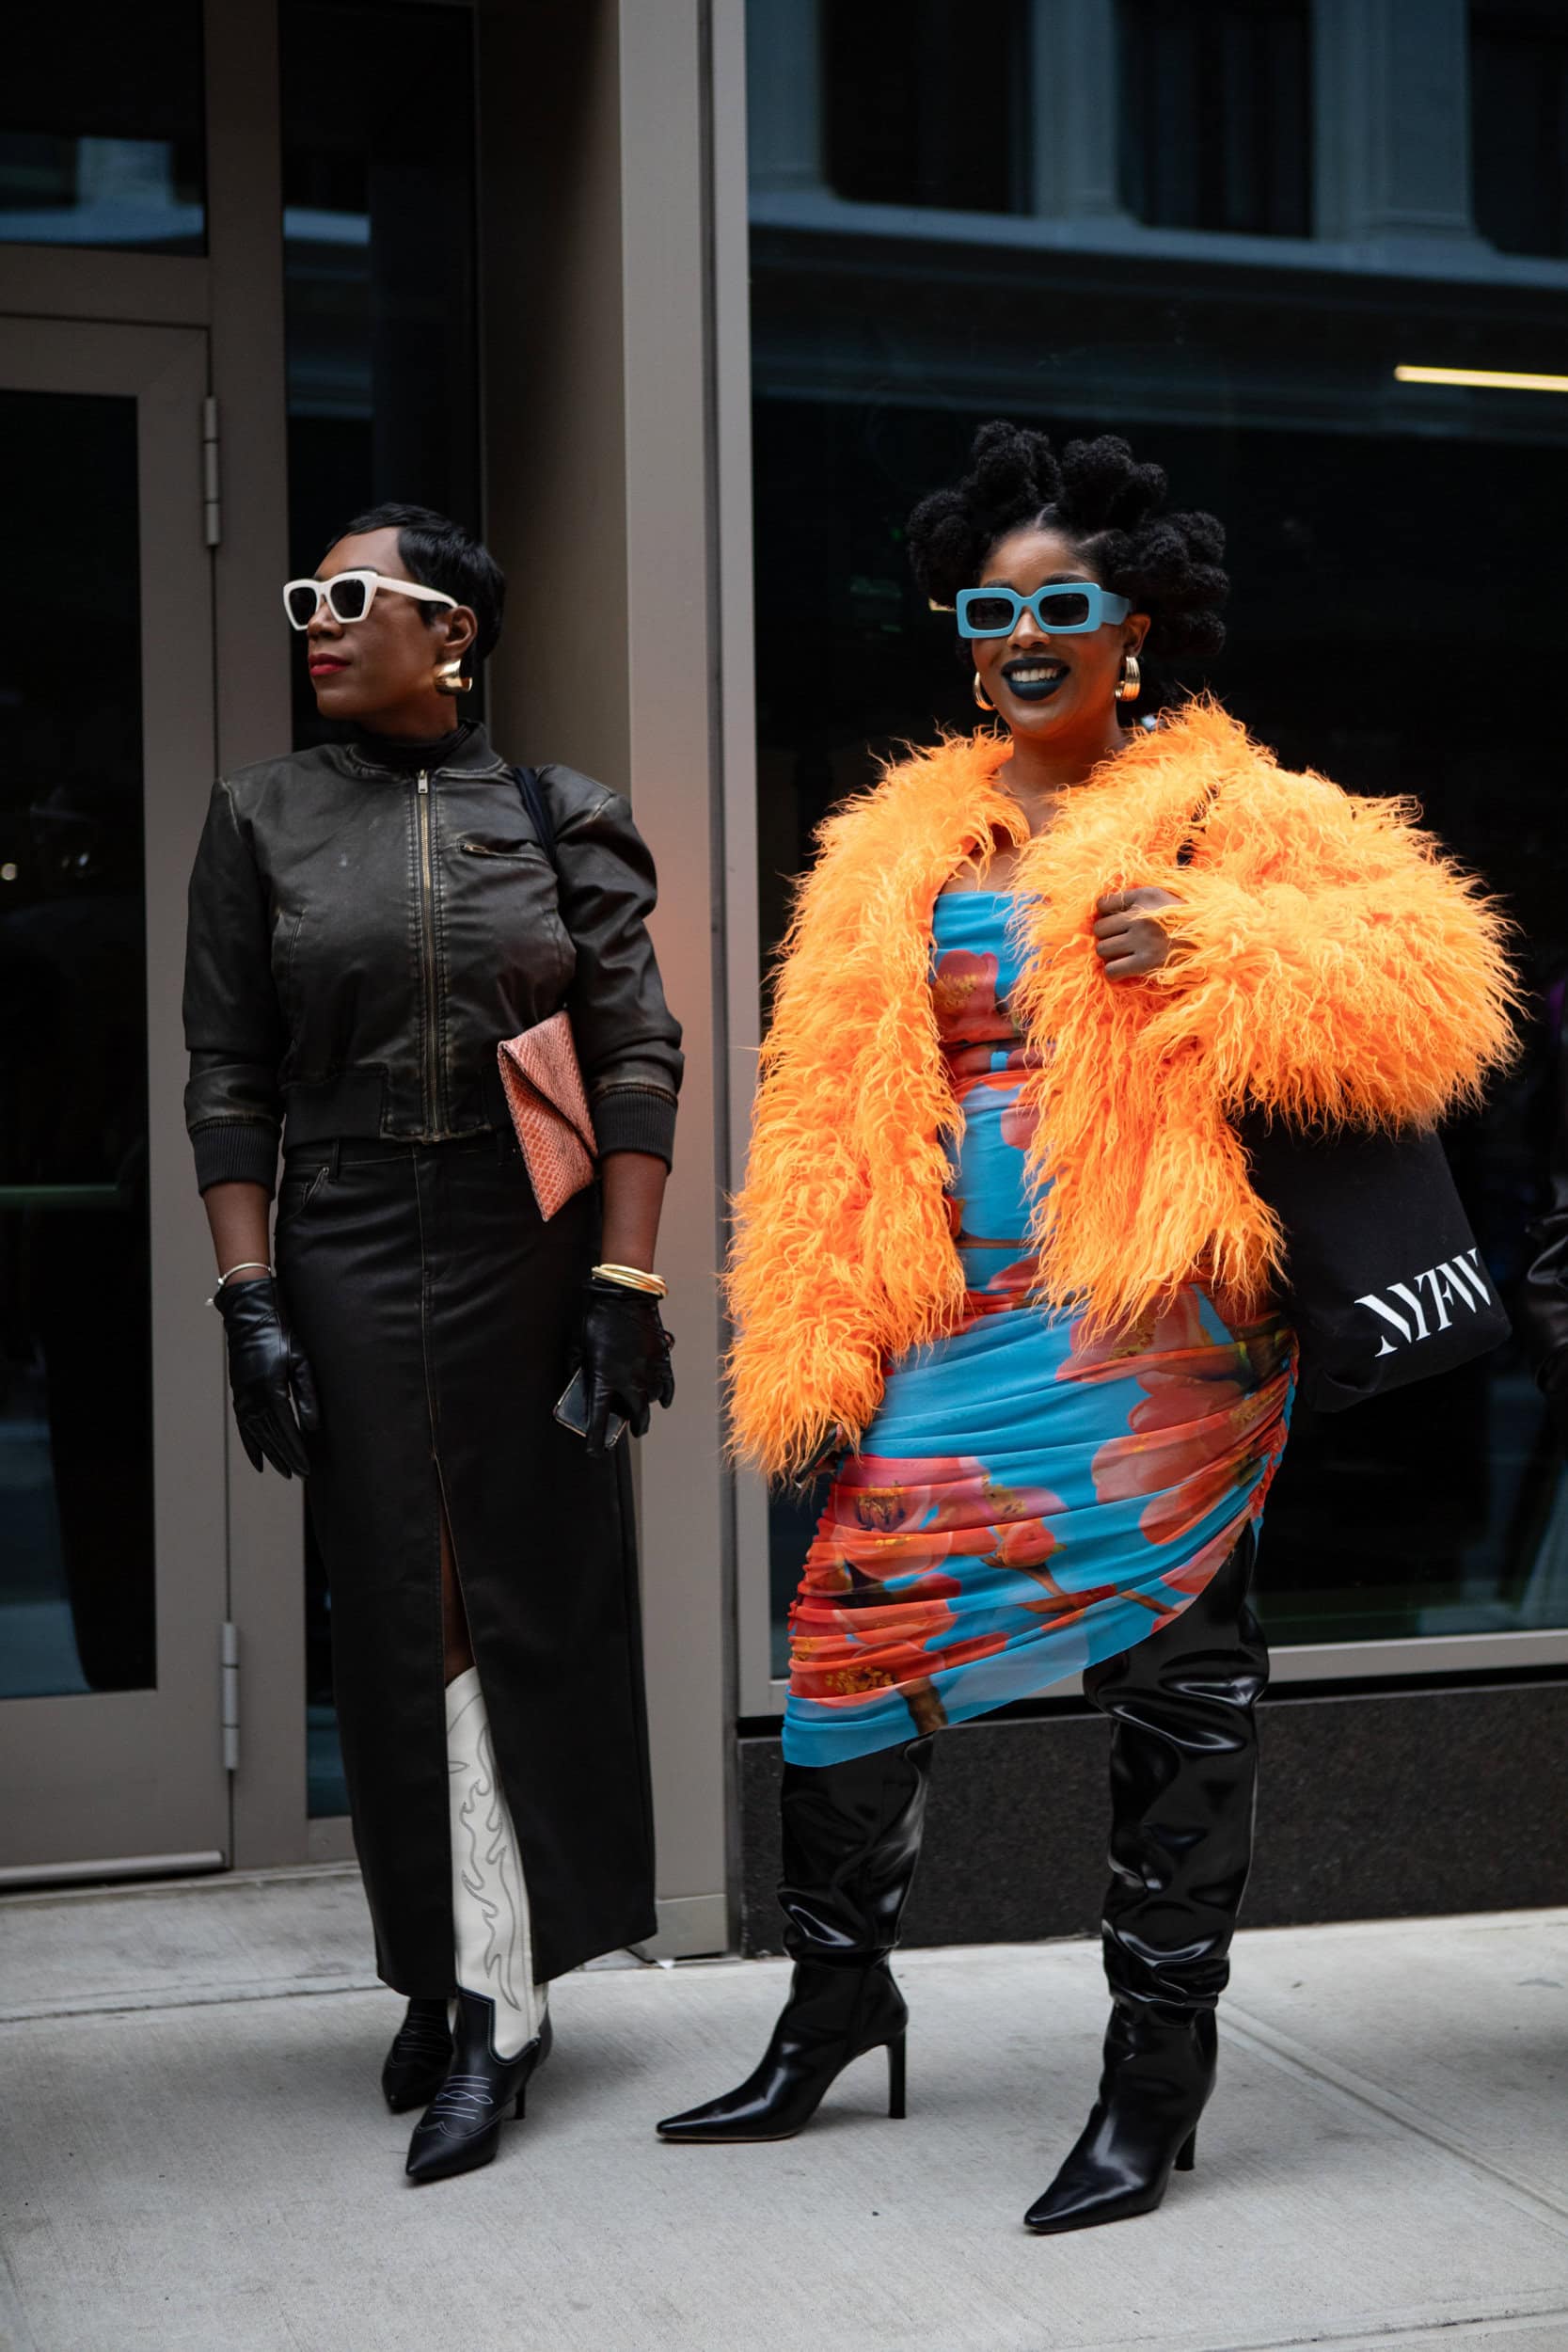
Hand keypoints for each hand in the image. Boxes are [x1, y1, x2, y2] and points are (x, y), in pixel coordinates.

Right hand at [214, 1275, 317, 1476]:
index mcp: (270, 1389)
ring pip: (256, 1435)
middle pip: (271, 1437)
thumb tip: (312, 1427)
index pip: (286, 1430)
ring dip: (270, 1455)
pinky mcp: (239, 1393)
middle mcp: (253, 1397)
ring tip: (283, 1471)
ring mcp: (243, 1396)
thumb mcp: (301, 1360)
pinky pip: (244, 1426)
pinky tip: (259, 1459)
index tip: (306, 1468)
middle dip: (286, 1457)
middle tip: (299, 1475)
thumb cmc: (281, 1332)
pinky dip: (251, 1444)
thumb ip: (307, 1394)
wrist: (251, 1315)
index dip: (296, 1451)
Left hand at [570, 1277, 674, 1455]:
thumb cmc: (598, 1318)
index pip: (599, 1420)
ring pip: (652, 1401)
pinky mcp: (663, 1360)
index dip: (596, 1440)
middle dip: (634, 1427)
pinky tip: (663, 1401)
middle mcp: (630, 1381)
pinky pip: (668, 1386)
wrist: (626, 1295)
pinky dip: (665, 1395)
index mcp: (604, 1380)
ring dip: (646, 1407)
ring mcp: (649, 1372)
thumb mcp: (579, 1345)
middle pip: (636, 1416)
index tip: (594, 1452)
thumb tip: (579, 1379)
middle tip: (632, 1431)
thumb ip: (578, 1367)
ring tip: (641, 1408)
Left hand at [1093, 887, 1181, 980]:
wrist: (1216, 940)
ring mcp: (1142, 940)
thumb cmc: (1190, 920)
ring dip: (1110, 955)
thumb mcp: (1167, 898)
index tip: (1115, 923)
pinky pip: (1111, 970)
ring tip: (1123, 955)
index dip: (1105, 915)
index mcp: (1146, 895)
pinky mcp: (1146, 962)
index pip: (1103, 904)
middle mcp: (1140, 916)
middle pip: (1099, 929)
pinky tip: (1125, 970)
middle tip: (1120, 942)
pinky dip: (1114, 972)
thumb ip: (1141, 900)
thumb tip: (1108, 909)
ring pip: (1102, 949)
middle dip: (1107, 937)